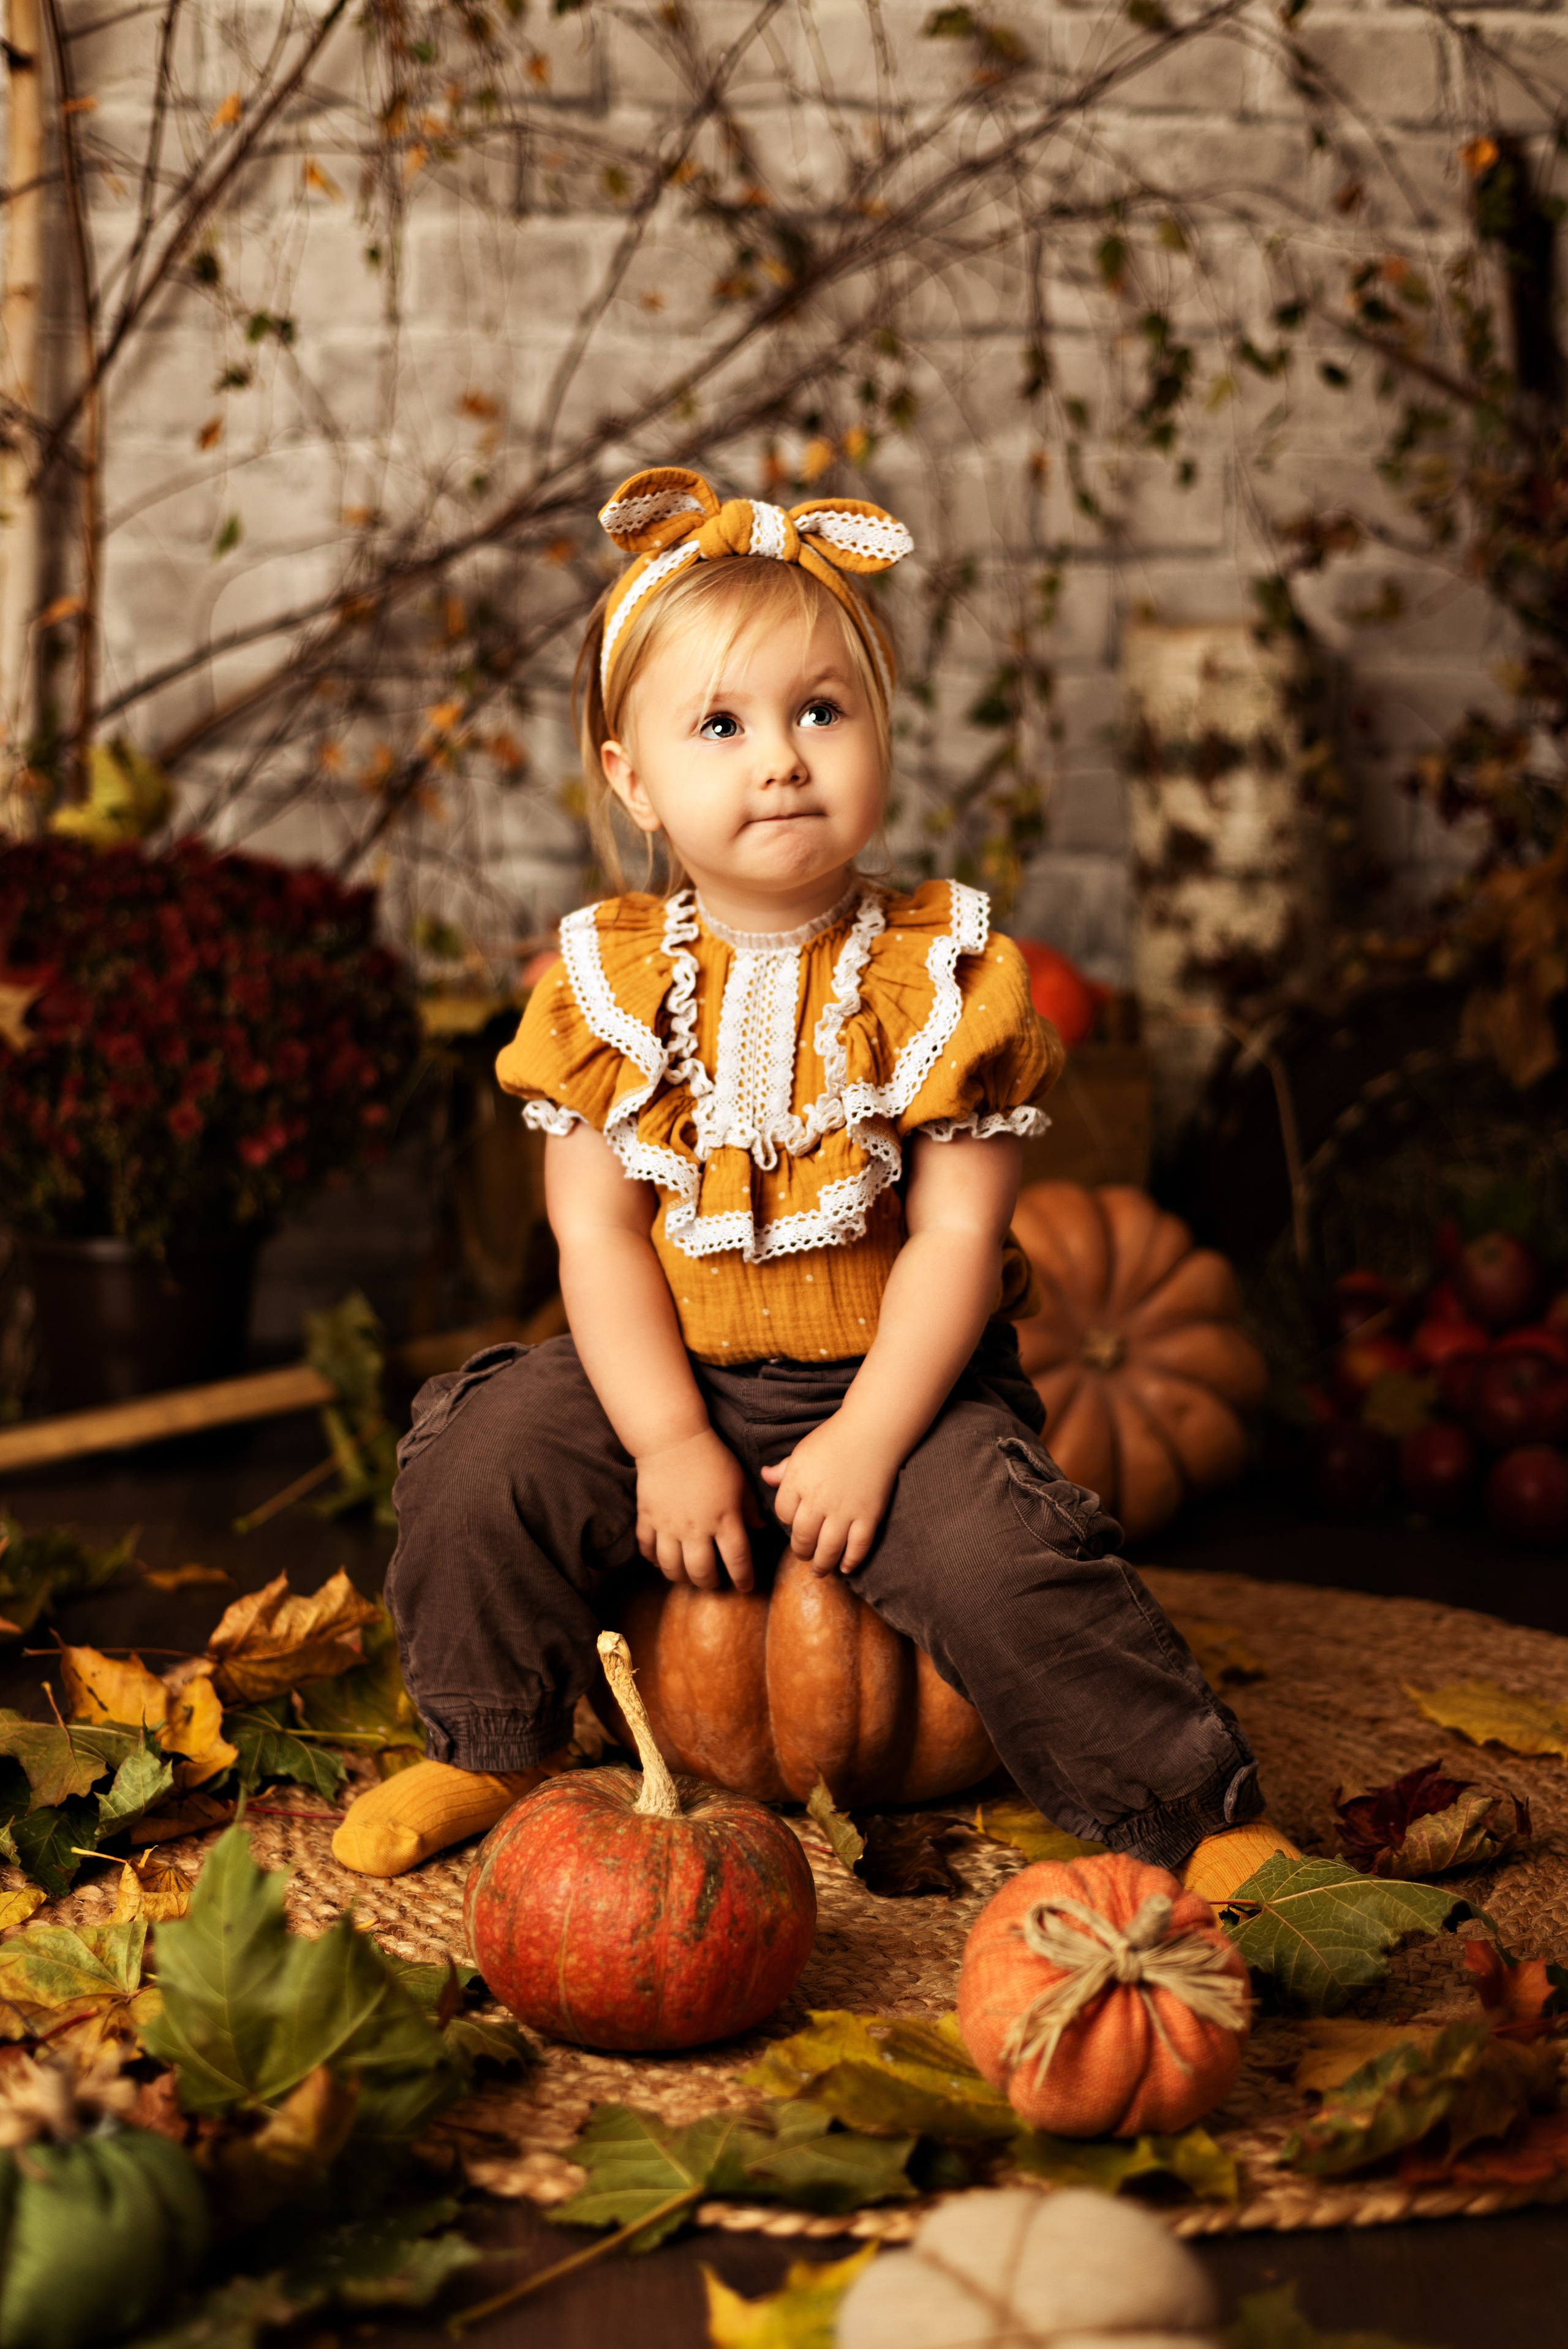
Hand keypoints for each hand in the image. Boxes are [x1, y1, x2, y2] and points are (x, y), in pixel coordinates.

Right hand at [635, 1428, 760, 1591]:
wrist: (673, 1439)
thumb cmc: (712, 1457)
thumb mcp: (739, 1481)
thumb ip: (750, 1507)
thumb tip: (759, 1528)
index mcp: (724, 1519)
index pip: (737, 1560)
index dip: (743, 1578)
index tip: (745, 1586)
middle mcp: (696, 1529)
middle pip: (701, 1571)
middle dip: (709, 1583)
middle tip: (713, 1582)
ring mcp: (669, 1526)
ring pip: (671, 1567)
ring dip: (680, 1576)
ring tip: (687, 1575)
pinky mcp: (648, 1518)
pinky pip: (646, 1548)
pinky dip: (652, 1559)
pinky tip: (659, 1560)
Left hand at [760, 1415, 898, 1575]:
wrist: (873, 1430)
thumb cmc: (835, 1438)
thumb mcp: (803, 1451)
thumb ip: (783, 1470)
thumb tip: (764, 1476)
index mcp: (798, 1482)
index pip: (783, 1514)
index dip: (787, 1521)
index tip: (794, 1523)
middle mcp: (818, 1500)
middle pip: (802, 1537)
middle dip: (801, 1551)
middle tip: (804, 1555)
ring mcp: (844, 1510)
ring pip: (828, 1549)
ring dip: (821, 1565)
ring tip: (818, 1571)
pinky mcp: (868, 1515)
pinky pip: (858, 1546)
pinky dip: (851, 1561)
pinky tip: (846, 1567)